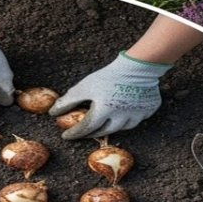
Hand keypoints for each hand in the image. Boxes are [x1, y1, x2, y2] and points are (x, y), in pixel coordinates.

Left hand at [50, 52, 171, 138]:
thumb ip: (69, 101)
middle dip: (91, 133)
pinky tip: (126, 111)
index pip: (86, 128)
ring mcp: (137, 115)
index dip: (74, 133)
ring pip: (123, 127)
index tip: (65, 136)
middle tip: (83, 133)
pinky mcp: (149, 110)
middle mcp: (121, 118)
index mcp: (104, 112)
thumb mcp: (85, 86)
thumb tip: (53, 113)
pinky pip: (139, 118)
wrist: (139, 65)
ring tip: (105, 123)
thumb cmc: (109, 75)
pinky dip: (131, 117)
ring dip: (112, 126)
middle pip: (104, 131)